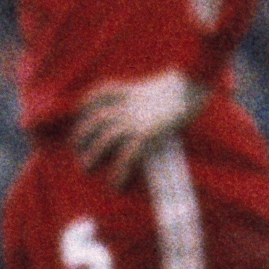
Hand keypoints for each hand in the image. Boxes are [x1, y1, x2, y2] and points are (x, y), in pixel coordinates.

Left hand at [66, 70, 198, 181]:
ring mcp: (135, 119)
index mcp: (130, 91)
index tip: (80, 114)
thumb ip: (148, 98)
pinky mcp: (147, 133)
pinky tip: (116, 185)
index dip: (85, 104)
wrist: (191, 83)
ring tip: (85, 168)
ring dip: (92, 154)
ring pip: (105, 137)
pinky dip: (119, 172)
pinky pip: (127, 156)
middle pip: (95, 118)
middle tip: (76, 149)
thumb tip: (150, 111)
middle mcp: (127, 105)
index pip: (98, 94)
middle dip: (81, 134)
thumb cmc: (184, 85)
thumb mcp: (162, 87)